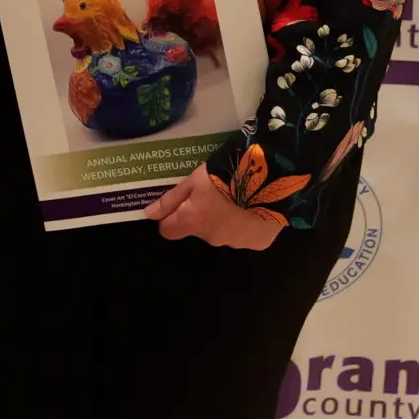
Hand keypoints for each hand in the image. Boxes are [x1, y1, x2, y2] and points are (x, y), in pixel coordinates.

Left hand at [146, 163, 284, 249]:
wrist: (270, 179)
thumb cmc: (226, 174)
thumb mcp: (194, 180)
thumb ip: (171, 200)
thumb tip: (149, 215)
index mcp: (193, 222)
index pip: (168, 231)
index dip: (171, 218)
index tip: (181, 206)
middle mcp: (212, 238)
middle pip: (199, 230)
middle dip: (204, 216)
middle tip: (217, 194)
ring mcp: (237, 243)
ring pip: (224, 233)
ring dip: (227, 220)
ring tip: (240, 199)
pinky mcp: (259, 243)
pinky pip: (247, 235)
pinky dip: (248, 224)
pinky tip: (255, 208)